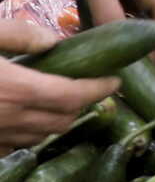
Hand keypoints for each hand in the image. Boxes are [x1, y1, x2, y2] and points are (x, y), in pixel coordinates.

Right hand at [0, 21, 113, 149]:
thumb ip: (17, 35)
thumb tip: (52, 41)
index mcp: (16, 89)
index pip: (73, 96)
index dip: (99, 90)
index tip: (114, 81)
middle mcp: (12, 118)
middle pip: (63, 120)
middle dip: (80, 105)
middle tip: (84, 87)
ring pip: (41, 136)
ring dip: (55, 121)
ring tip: (55, 101)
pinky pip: (16, 146)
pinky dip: (28, 133)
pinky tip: (21, 117)